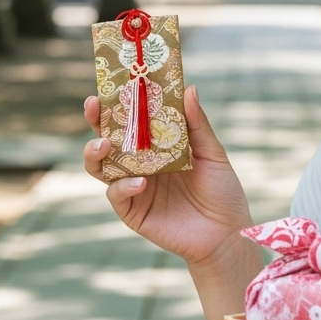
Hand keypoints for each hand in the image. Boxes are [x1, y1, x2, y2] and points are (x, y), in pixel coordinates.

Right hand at [84, 85, 254, 268]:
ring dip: (95, 153)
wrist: (227, 234)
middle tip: (94, 106)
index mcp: (156, 146)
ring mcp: (133, 187)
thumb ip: (197, 124)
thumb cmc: (222, 192)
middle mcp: (140, 164)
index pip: (131, 120)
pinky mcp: (133, 212)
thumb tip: (189, 88)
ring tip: (103, 144)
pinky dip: (124, 186)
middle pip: (107, 139)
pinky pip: (117, 195)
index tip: (109, 85)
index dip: (117, 103)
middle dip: (96, 121)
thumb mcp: (212, 153)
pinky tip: (141, 182)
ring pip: (100, 167)